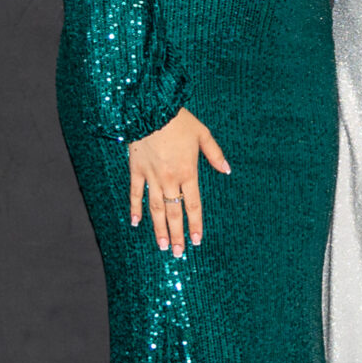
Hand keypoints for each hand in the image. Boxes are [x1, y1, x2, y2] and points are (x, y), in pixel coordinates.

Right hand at [128, 109, 232, 255]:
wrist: (151, 109)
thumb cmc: (179, 121)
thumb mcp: (203, 134)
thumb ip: (215, 155)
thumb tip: (227, 170)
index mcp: (188, 172)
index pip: (193, 205)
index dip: (195, 224)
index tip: (197, 240)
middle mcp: (170, 179)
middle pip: (174, 212)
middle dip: (177, 234)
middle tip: (178, 253)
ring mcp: (152, 176)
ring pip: (156, 208)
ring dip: (159, 228)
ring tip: (162, 246)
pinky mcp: (137, 170)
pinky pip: (135, 193)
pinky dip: (135, 208)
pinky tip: (135, 223)